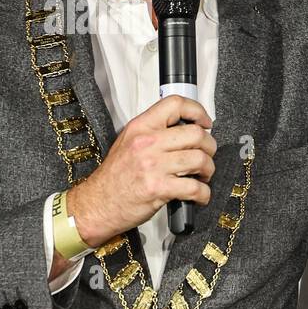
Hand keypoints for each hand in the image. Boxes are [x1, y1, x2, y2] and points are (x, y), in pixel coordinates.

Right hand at [68, 95, 214, 248]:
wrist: (98, 204)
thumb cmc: (114, 177)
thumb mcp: (127, 142)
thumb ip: (152, 131)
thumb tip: (183, 128)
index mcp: (140, 127)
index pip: (175, 104)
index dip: (197, 111)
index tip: (205, 122)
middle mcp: (147, 143)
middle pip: (196, 134)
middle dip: (209, 146)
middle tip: (206, 155)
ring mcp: (153, 166)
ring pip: (200, 160)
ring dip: (208, 170)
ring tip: (203, 176)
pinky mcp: (159, 188)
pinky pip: (195, 188)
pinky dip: (203, 194)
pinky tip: (199, 195)